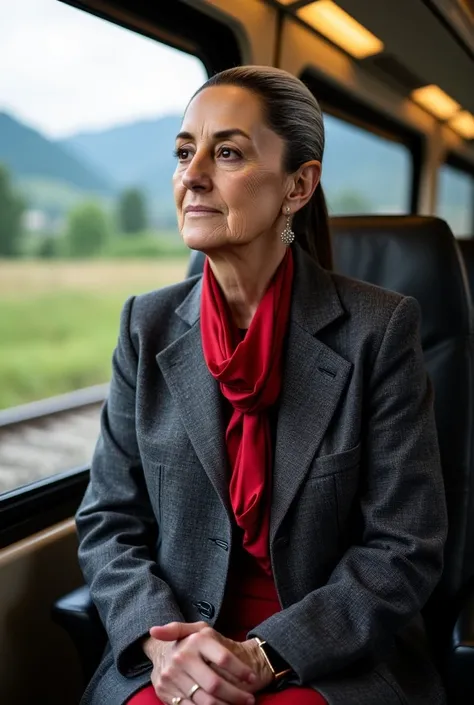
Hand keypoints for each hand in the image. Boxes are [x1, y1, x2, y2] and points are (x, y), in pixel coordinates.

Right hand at [144, 621, 259, 703]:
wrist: (162, 654)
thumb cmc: (189, 641)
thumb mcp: (195, 628)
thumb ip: (195, 625)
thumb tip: (154, 631)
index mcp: (195, 640)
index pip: (224, 659)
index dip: (241, 671)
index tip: (252, 678)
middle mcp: (182, 659)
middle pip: (215, 684)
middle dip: (236, 695)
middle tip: (249, 700)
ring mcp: (173, 678)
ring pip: (205, 701)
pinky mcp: (167, 694)